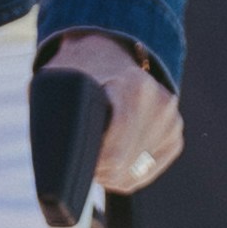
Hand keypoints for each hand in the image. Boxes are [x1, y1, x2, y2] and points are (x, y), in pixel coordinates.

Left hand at [42, 25, 184, 191]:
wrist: (110, 53)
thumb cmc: (79, 70)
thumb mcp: (56, 81)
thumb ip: (53, 113)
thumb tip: (54, 158)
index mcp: (134, 89)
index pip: (113, 155)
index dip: (88, 164)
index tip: (75, 154)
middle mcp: (160, 104)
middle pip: (122, 167)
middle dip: (96, 168)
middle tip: (82, 150)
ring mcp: (171, 120)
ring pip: (133, 174)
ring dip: (109, 172)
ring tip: (95, 148)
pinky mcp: (174, 135)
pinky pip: (145, 172)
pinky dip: (125, 172)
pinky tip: (111, 153)